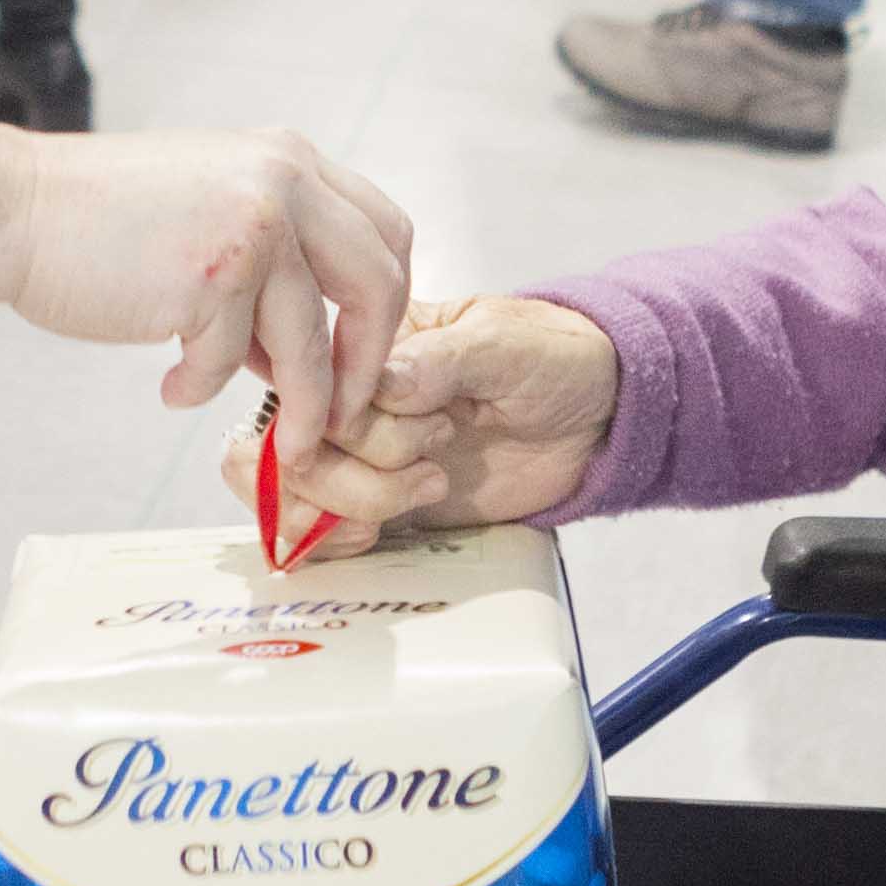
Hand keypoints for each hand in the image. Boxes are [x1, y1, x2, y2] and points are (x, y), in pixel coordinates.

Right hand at [2, 131, 418, 474]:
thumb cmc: (99, 219)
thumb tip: (307, 352)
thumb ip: (271, 265)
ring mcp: (253, 225)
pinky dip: (201, 386)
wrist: (15, 208)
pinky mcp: (212, 275)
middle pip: (379, 285)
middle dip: (367, 363)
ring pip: (310, 342)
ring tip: (276, 442)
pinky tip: (171, 387)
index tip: (364, 353)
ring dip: (299, 406)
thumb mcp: (210, 214)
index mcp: (291, 160)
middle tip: (344, 415)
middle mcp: (285, 181)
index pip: (387, 233)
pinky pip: (230, 361)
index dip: (389, 304)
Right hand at [214, 294, 618, 561]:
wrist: (597, 417)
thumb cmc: (553, 359)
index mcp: (369, 344)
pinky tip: (378, 533)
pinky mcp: (374, 500)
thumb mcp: (508, 344)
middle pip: (288, 446)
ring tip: (422, 493)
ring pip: (288, 490)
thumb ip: (446, 361)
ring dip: (345, 508)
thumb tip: (384, 381)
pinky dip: (331, 541)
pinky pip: (311, 529)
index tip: (429, 432)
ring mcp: (358, 454)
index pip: (313, 387)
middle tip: (432, 466)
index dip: (355, 426)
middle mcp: (349, 398)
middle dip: (353, 474)